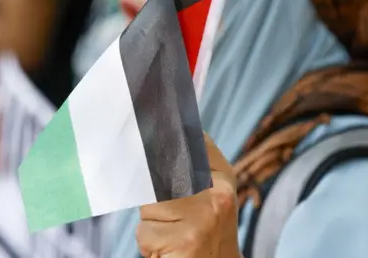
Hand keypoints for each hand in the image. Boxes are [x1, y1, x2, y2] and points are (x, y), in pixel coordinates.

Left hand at [137, 135, 241, 257]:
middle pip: (159, 178)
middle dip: (152, 195)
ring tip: (171, 232)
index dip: (165, 138)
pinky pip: (145, 233)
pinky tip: (168, 249)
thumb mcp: (213, 190)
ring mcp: (202, 219)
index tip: (148, 122)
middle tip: (168, 213)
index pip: (187, 147)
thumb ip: (197, 159)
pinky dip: (149, 244)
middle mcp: (218, 196)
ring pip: (148, 208)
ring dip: (150, 223)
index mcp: (222, 178)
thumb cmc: (207, 226)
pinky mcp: (185, 242)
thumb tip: (177, 124)